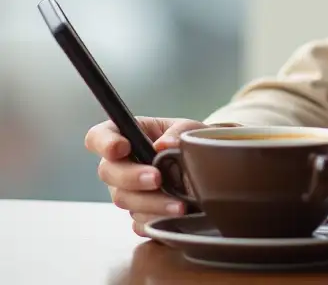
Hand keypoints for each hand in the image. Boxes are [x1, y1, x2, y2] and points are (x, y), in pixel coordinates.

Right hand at [85, 117, 206, 235]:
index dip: (104, 142)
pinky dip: (157, 219)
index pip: (98, 136)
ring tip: (179, 204)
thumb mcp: (190, 129)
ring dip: (151, 203)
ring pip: (124, 199)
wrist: (205, 168)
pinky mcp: (138, 214)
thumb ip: (178, 132)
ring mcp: (127, 191)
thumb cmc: (190, 142)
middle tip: (157, 179)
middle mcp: (121, 164)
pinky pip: (138, 222)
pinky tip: (176, 217)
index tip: (122, 148)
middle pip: (107, 172)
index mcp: (129, 135)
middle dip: (131, 177)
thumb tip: (163, 145)